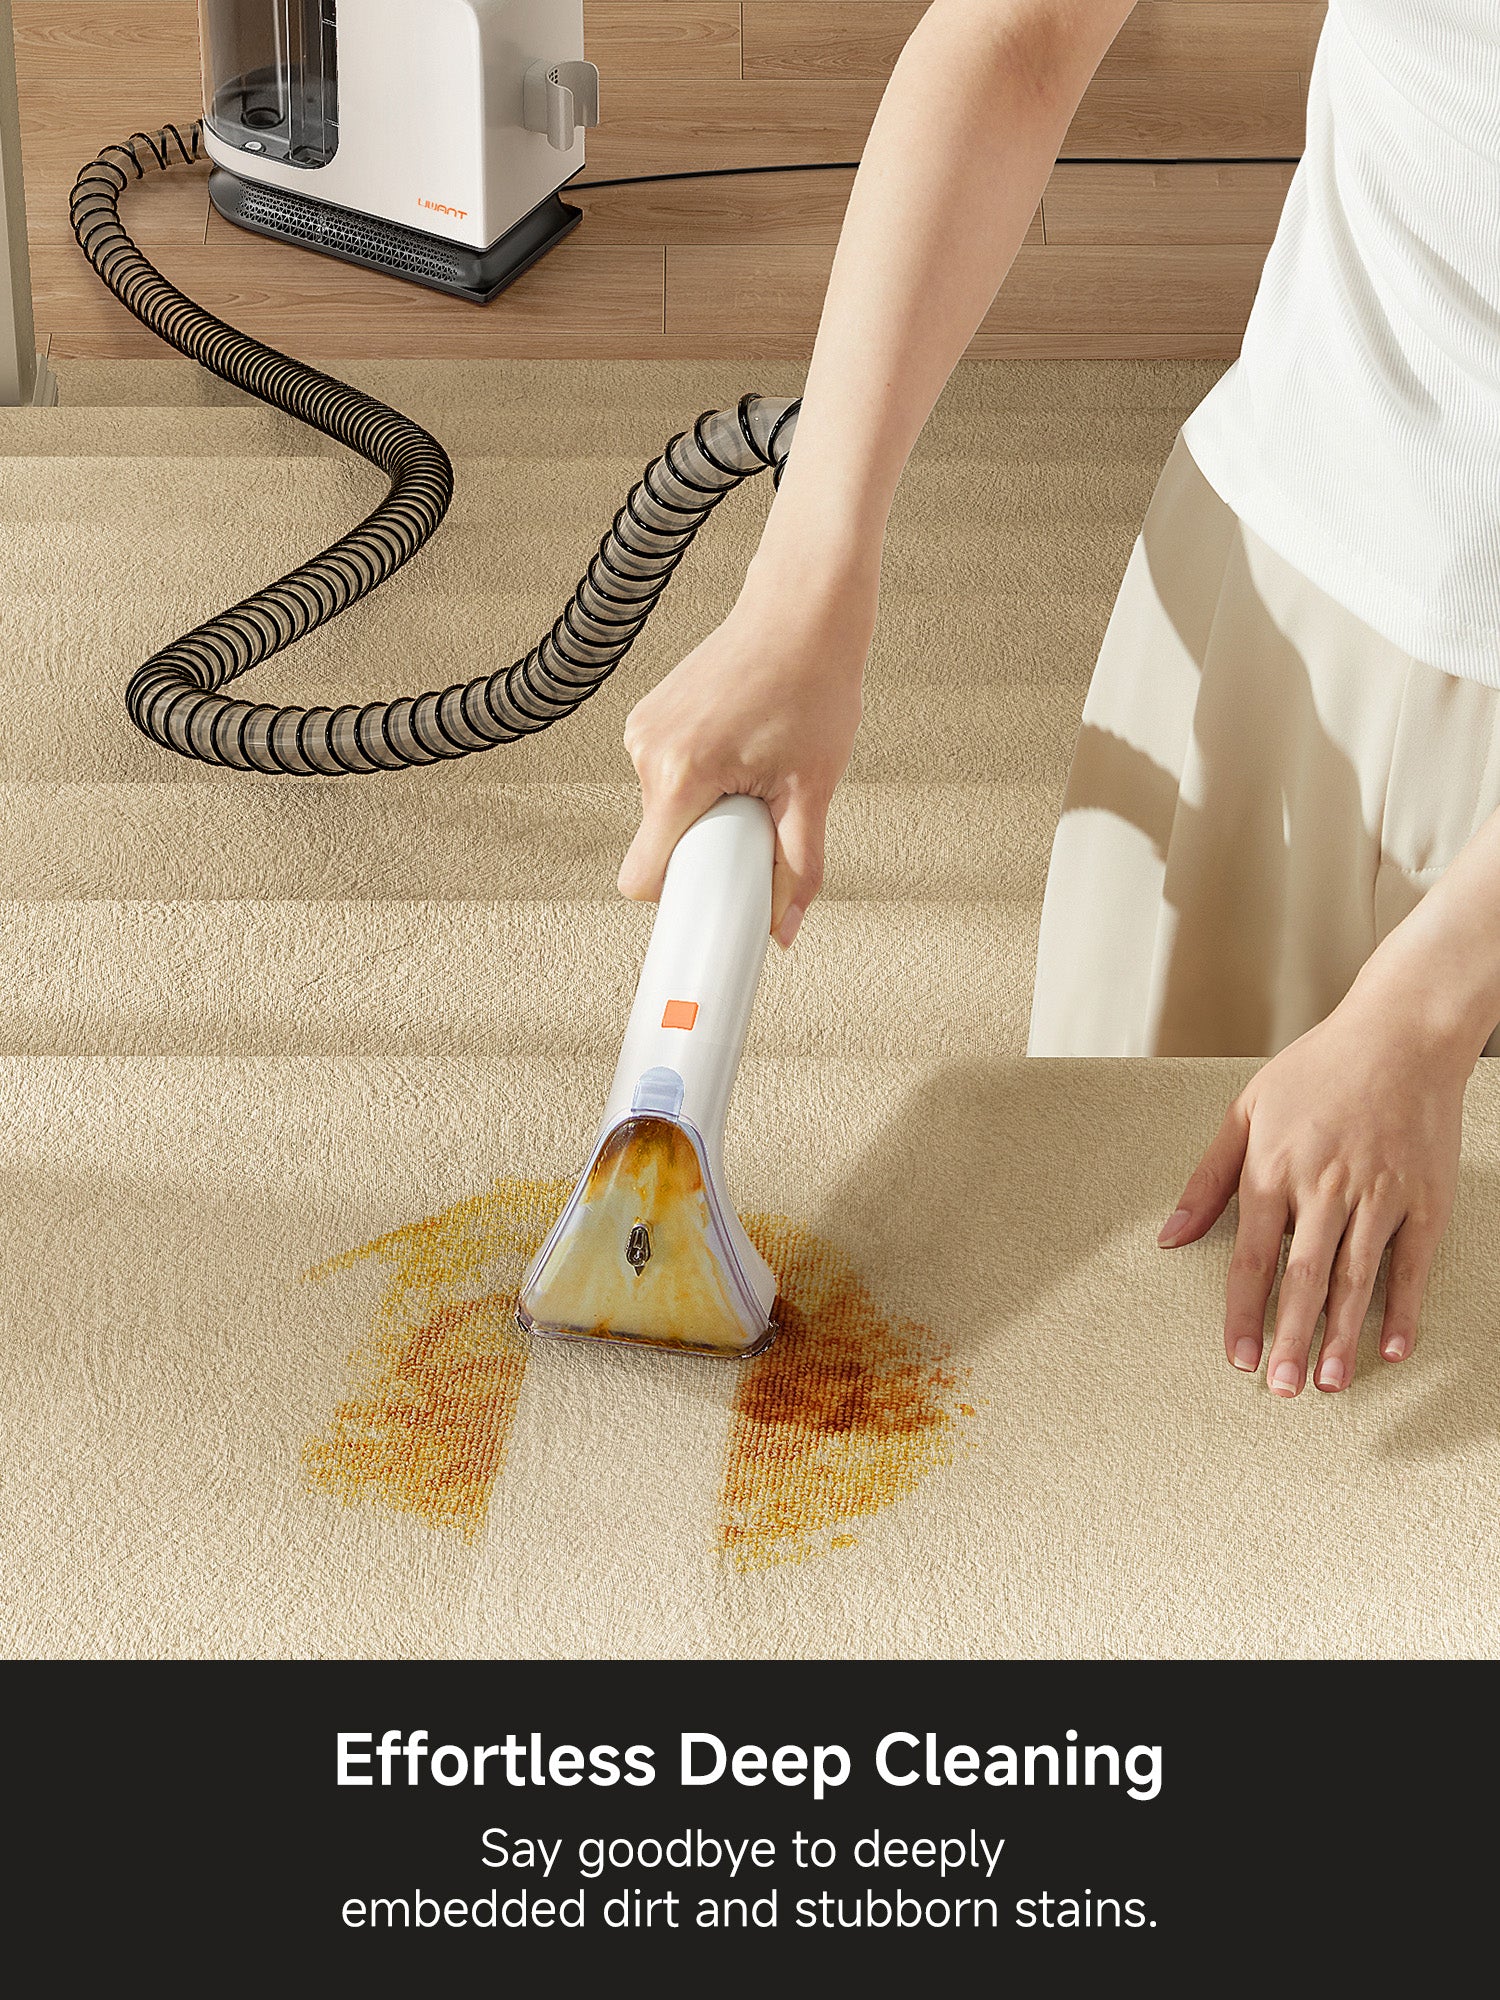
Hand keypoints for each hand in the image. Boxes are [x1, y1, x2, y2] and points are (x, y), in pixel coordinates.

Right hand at [618, 568, 870, 946]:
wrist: (804, 610)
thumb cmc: (813, 685)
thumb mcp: (813, 790)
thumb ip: (797, 867)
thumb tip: (785, 929)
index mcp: (681, 774)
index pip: (641, 878)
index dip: (677, 900)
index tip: (708, 904)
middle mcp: (648, 751)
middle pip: (662, 844)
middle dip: (707, 846)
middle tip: (760, 812)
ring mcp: (643, 729)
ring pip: (666, 810)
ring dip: (707, 809)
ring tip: (757, 768)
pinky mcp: (650, 714)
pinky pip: (667, 775)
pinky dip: (701, 779)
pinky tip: (741, 747)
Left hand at [1156, 976, 1469, 1395]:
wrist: (1400, 1034)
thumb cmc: (1315, 1071)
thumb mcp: (1245, 1112)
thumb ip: (1206, 1180)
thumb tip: (1169, 1238)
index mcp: (1274, 1169)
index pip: (1250, 1258)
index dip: (1242, 1313)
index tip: (1236, 1358)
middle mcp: (1325, 1188)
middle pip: (1302, 1278)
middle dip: (1291, 1339)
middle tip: (1283, 1390)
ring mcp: (1379, 1194)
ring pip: (1356, 1279)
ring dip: (1342, 1335)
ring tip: (1331, 1383)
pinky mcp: (1424, 1198)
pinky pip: (1411, 1264)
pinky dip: (1402, 1308)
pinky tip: (1391, 1347)